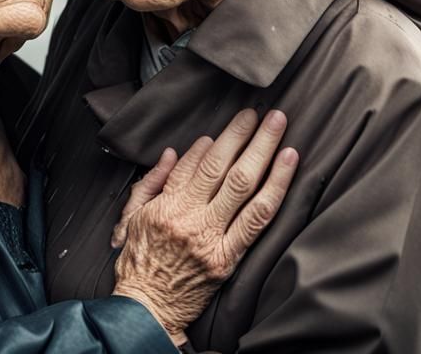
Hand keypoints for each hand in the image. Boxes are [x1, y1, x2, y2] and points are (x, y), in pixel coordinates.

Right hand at [110, 109, 297, 345]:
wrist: (147, 309)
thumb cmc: (138, 261)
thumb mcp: (132, 217)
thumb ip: (150, 182)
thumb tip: (172, 153)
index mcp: (166, 205)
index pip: (191, 165)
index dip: (210, 145)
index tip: (220, 132)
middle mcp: (190, 217)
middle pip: (222, 166)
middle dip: (241, 133)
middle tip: (258, 111)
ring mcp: (213, 238)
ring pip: (244, 184)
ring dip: (264, 149)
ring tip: (278, 124)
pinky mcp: (230, 258)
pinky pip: (258, 218)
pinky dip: (275, 187)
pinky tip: (288, 164)